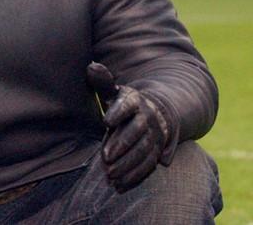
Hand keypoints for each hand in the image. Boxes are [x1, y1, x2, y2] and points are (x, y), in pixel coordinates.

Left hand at [86, 62, 170, 192]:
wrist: (161, 111)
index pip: (127, 105)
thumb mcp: (116, 92)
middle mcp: (148, 118)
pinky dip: (136, 177)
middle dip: (122, 145)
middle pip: (136, 132)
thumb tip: (92, 66)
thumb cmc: (126, 102)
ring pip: (144, 151)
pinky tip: (120, 186)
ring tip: (111, 176)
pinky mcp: (158, 152)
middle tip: (105, 159)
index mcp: (134, 101)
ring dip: (128, 165)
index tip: (105, 121)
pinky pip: (149, 166)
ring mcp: (155, 136)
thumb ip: (103, 82)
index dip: (117, 113)